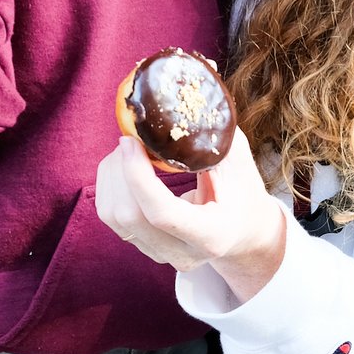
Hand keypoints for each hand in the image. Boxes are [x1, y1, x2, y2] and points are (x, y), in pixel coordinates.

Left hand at [95, 129, 287, 303]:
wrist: (243, 232)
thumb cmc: (243, 193)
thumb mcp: (240, 164)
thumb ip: (215, 137)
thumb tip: (189, 99)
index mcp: (211, 235)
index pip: (163, 214)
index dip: (139, 176)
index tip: (131, 141)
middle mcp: (182, 254)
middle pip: (130, 216)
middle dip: (121, 170)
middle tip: (131, 138)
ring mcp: (160, 254)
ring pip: (114, 216)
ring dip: (112, 175)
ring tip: (129, 149)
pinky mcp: (143, 246)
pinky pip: (110, 215)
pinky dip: (110, 183)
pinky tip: (124, 165)